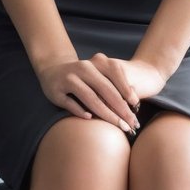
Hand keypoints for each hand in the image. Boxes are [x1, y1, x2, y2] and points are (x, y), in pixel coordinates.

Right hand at [35, 52, 165, 132]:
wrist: (53, 69)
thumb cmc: (84, 77)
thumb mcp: (99, 75)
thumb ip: (113, 85)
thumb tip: (132, 104)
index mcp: (96, 63)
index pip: (115, 74)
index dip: (126, 89)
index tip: (136, 105)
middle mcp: (83, 68)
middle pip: (105, 89)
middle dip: (120, 108)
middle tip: (131, 123)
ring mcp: (68, 79)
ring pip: (89, 97)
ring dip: (105, 113)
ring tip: (118, 125)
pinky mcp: (56, 91)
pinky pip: (69, 103)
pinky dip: (79, 110)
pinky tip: (90, 118)